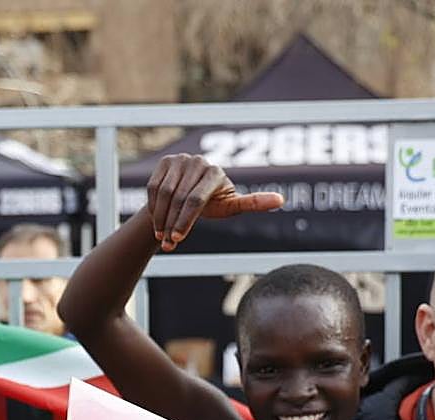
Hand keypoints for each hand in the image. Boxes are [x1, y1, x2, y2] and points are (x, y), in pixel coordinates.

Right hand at [147, 154, 283, 251]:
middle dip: (171, 224)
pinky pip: (153, 188)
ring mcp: (180, 160)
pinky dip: (153, 207)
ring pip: (163, 194)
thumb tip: (281, 200)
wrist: (191, 191)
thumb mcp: (231, 206)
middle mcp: (198, 161)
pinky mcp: (165, 162)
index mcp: (216, 172)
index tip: (177, 239)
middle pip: (178, 199)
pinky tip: (157, 220)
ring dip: (160, 218)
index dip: (185, 221)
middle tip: (168, 243)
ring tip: (161, 235)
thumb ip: (253, 203)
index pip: (196, 200)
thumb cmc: (215, 202)